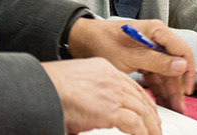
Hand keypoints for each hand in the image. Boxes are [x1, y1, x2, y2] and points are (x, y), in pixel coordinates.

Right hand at [42, 58, 161, 133]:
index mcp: (104, 68)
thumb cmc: (50, 87)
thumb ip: (92, 93)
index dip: (143, 99)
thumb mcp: (77, 83)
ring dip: (151, 126)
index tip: (147, 109)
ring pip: (142, 111)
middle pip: (141, 97)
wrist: (41, 87)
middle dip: (151, 114)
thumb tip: (94, 112)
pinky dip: (143, 133)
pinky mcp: (110, 109)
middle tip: (155, 126)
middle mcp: (111, 77)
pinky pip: (135, 124)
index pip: (132, 84)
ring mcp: (112, 92)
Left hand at [67, 18, 195, 111]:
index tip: (187, 90)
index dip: (188, 71)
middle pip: (175, 65)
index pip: (182, 51)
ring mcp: (150, 49)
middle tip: (179, 107)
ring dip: (169, 90)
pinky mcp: (143, 58)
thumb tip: (181, 65)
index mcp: (157, 31)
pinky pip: (155, 74)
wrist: (82, 40)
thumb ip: (156, 61)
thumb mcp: (130, 56)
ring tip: (172, 108)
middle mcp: (157, 38)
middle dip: (177, 87)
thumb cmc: (103, 41)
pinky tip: (161, 102)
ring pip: (166, 72)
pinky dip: (158, 87)